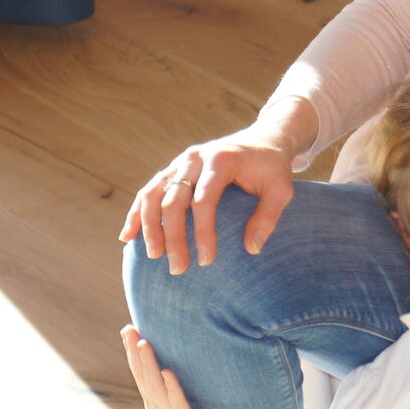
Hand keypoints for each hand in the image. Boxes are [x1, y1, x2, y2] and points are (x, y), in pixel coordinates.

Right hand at [118, 132, 296, 274]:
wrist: (263, 139)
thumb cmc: (272, 168)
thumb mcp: (282, 189)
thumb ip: (268, 216)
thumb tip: (252, 249)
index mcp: (221, 160)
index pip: (204, 200)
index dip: (203, 232)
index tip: (207, 260)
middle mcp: (195, 158)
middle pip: (174, 200)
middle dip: (173, 236)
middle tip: (177, 268)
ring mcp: (181, 162)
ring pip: (154, 194)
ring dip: (149, 226)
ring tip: (153, 256)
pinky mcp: (174, 168)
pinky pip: (149, 190)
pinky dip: (137, 213)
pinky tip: (128, 236)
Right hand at [121, 325, 218, 408]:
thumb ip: (172, 403)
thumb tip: (170, 381)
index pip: (141, 376)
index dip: (134, 353)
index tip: (128, 329)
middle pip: (143, 378)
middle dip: (135, 352)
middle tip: (128, 328)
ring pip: (156, 389)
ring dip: (149, 366)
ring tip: (143, 342)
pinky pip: (178, 406)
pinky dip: (172, 389)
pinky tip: (168, 372)